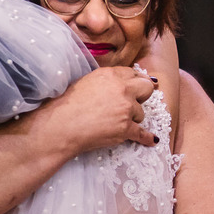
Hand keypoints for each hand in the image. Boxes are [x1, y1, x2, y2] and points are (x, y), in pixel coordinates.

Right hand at [42, 67, 156, 150]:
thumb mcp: (87, 81)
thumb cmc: (67, 104)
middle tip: (135, 101)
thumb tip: (120, 83)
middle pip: (146, 88)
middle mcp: (122, 89)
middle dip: (143, 94)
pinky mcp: (126, 128)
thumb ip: (106, 81)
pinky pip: (142, 133)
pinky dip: (146, 138)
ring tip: (114, 122)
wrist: (61, 125)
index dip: (134, 82)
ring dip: (132, 117)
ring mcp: (126, 109)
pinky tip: (152, 140)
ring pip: (141, 113)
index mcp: (111, 75)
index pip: (133, 74)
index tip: (136, 87)